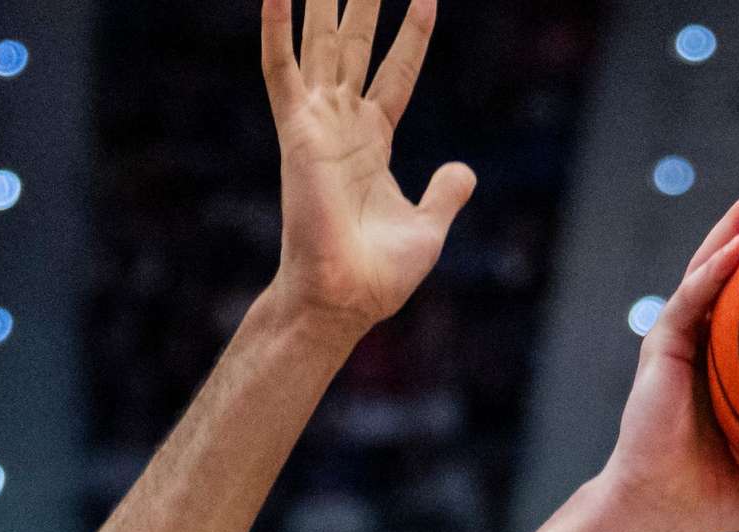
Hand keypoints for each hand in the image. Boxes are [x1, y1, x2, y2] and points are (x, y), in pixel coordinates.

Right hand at [258, 0, 473, 329]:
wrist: (346, 296)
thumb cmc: (379, 276)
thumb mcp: (427, 227)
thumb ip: (445, 194)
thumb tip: (462, 171)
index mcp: (373, 142)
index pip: (397, 73)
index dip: (412, 36)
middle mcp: (343, 124)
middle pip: (354, 46)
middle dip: (360, 2)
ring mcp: (318, 124)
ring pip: (319, 44)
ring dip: (319, 1)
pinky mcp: (297, 132)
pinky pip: (281, 71)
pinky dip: (275, 30)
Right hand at [593, 185, 738, 531]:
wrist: (666, 506)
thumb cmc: (722, 492)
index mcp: (733, 358)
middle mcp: (707, 338)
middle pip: (737, 268)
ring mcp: (682, 337)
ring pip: (708, 266)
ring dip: (735, 226)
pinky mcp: (660, 344)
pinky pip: (689, 298)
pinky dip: (712, 269)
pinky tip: (737, 245)